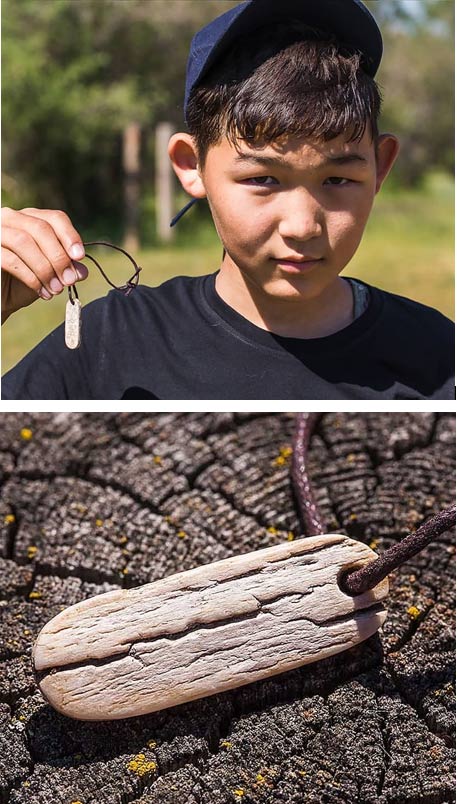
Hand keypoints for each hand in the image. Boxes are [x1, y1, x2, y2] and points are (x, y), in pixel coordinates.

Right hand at [1, 207, 88, 322]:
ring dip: (44, 268)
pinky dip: (30, 277)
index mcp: (30, 219)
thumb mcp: (49, 276)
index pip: (55, 218)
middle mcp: (10, 218)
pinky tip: (41, 291)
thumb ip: (65, 269)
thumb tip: (82, 271)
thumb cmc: (22, 284)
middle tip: (69, 280)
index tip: (80, 257)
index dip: (69, 236)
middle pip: (40, 228)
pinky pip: (10, 259)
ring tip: (56, 289)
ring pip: (24, 241)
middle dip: (58, 256)